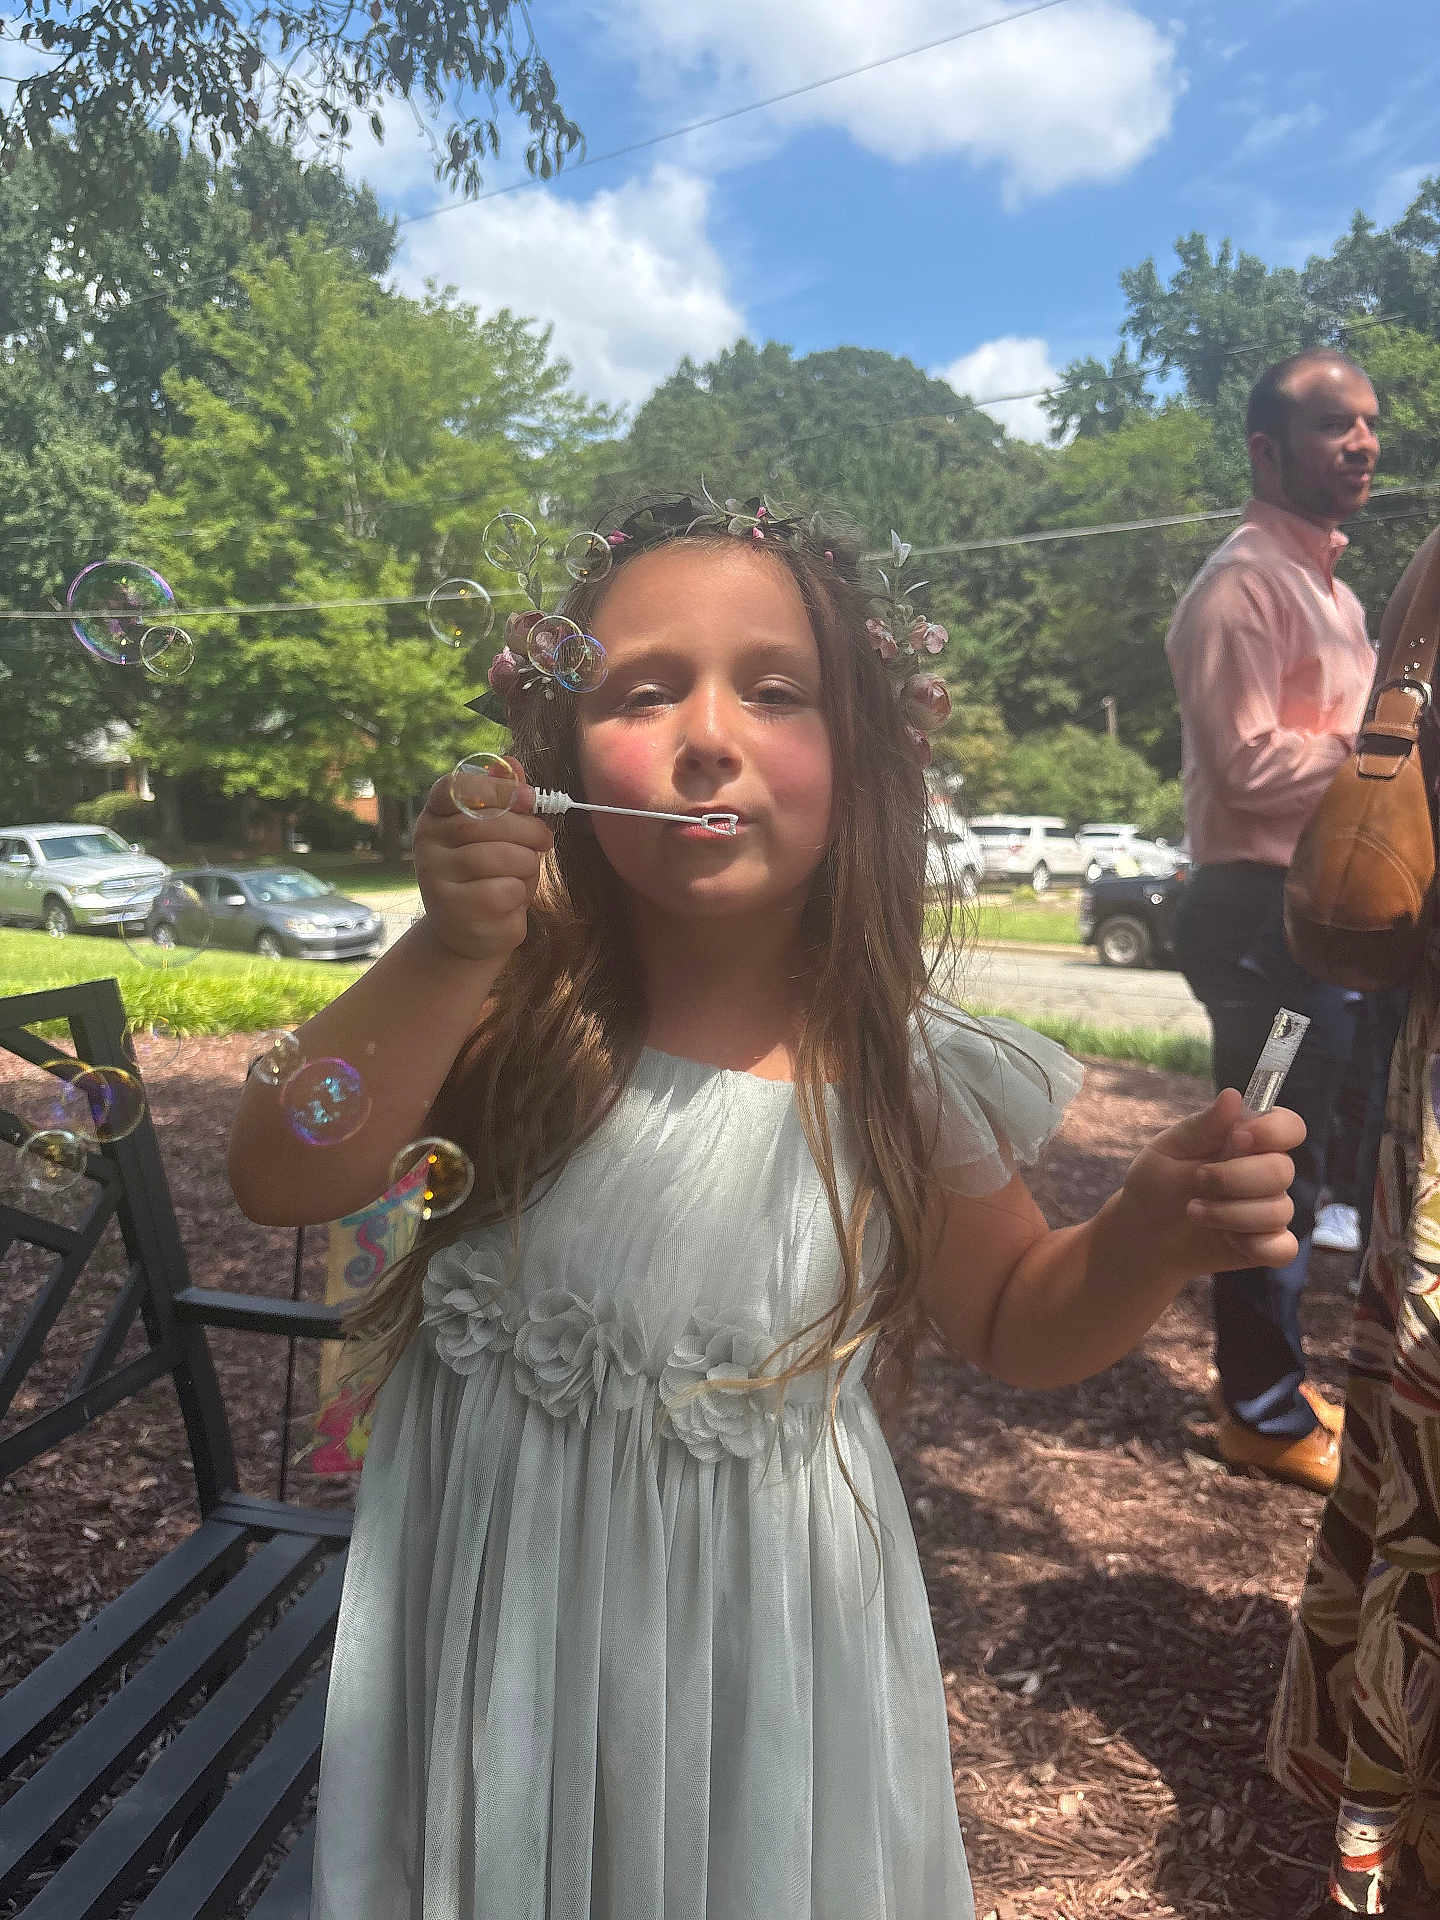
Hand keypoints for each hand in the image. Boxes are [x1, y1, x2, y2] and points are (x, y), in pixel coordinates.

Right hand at [412, 758, 553, 963]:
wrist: (467, 932)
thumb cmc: (487, 875)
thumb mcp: (496, 834)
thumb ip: (503, 799)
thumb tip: (512, 764)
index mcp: (435, 817)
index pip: (453, 788)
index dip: (495, 789)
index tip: (528, 797)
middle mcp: (427, 844)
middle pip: (487, 823)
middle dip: (528, 830)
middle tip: (544, 840)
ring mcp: (436, 879)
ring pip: (501, 857)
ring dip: (527, 864)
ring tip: (523, 873)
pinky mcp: (454, 911)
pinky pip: (504, 890)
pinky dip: (520, 893)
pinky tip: (511, 901)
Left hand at [1121, 1087, 1306, 1275]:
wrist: (1143, 1234)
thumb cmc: (1156, 1184)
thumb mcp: (1170, 1149)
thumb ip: (1203, 1126)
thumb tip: (1233, 1095)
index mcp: (1248, 1141)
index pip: (1289, 1127)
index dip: (1273, 1131)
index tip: (1238, 1137)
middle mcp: (1265, 1173)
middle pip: (1283, 1170)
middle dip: (1234, 1178)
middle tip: (1199, 1180)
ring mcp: (1268, 1211)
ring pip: (1279, 1210)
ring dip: (1229, 1213)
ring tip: (1193, 1211)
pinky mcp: (1266, 1246)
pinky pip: (1283, 1248)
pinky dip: (1254, 1245)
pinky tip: (1225, 1239)